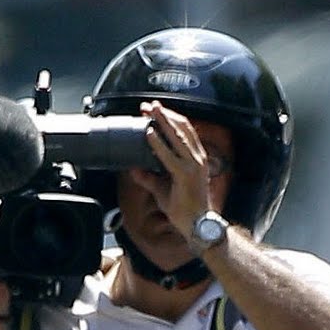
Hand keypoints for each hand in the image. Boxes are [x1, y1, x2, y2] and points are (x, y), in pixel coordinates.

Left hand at [127, 101, 217, 248]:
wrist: (197, 224)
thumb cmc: (184, 208)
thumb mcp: (162, 189)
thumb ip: (148, 178)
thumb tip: (133, 170)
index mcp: (196, 158)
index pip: (184, 132)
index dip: (169, 119)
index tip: (154, 112)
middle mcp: (197, 158)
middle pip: (181, 128)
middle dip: (164, 115)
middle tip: (149, 105)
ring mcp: (193, 166)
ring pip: (177, 137)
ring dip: (162, 121)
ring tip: (149, 111)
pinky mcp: (185, 175)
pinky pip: (169, 155)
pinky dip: (158, 143)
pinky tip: (149, 133)